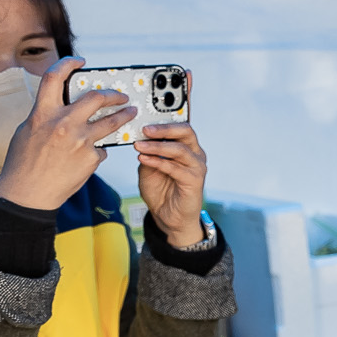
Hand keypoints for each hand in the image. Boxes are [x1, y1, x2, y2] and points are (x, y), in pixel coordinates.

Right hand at [0, 58, 119, 213]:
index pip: (54, 77)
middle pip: (96, 97)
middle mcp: (63, 124)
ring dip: (125, 115)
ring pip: (111, 121)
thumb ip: (46, 116)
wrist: (27, 195)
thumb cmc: (23, 164)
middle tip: (121, 95)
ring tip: (131, 113)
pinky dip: (98, 150)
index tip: (79, 61)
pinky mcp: (91, 158)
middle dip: (113, 93)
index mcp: (42, 114)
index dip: (67, 63)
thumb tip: (63, 106)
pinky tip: (92, 155)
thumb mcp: (27, 132)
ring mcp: (80, 141)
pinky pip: (102, 148)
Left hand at [135, 120, 209, 247]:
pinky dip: (158, 162)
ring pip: (179, 149)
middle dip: (164, 129)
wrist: (169, 217)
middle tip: (145, 129)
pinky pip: (175, 168)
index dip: (164, 120)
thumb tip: (139, 140)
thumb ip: (147, 154)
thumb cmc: (162, 191)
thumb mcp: (148, 168)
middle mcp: (195, 154)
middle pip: (185, 132)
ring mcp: (197, 167)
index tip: (143, 119)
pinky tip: (144, 159)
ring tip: (139, 146)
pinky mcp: (195, 181)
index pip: (179, 127)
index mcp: (186, 147)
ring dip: (157, 147)